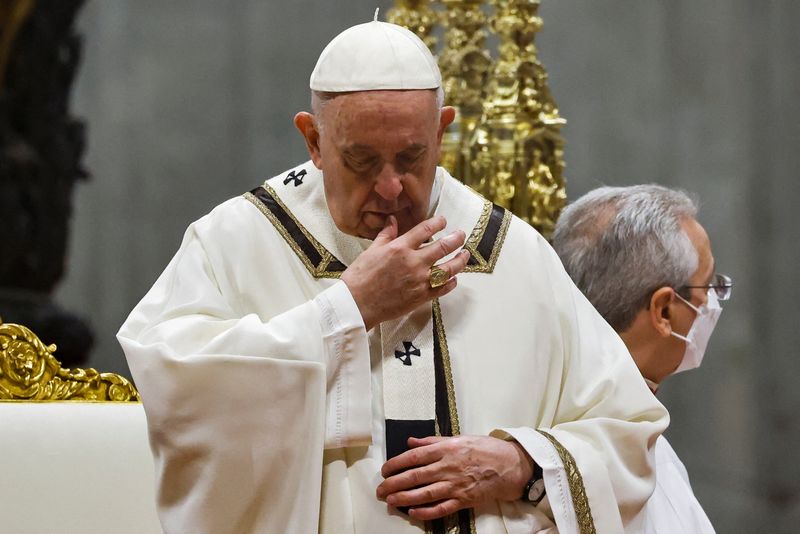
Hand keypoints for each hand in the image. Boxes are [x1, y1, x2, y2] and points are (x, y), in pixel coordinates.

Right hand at [341, 215, 469, 330]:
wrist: (356, 303)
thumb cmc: (360, 277)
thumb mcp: (372, 250)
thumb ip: (386, 234)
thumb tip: (392, 220)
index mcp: (400, 248)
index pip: (425, 230)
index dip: (438, 223)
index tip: (443, 221)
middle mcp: (413, 262)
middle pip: (443, 247)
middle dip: (456, 239)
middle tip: (461, 235)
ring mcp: (420, 281)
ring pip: (448, 269)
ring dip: (460, 260)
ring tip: (465, 255)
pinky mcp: (421, 297)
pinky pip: (442, 289)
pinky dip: (451, 283)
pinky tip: (454, 279)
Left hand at [376, 435, 533, 520]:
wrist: (512, 465)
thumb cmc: (486, 449)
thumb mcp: (459, 438)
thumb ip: (433, 441)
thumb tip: (412, 442)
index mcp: (447, 449)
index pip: (415, 456)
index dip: (396, 463)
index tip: (384, 469)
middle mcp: (449, 467)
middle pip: (415, 476)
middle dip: (394, 483)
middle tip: (380, 489)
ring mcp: (456, 485)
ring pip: (425, 493)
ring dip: (405, 498)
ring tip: (390, 501)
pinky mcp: (464, 500)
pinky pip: (442, 508)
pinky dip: (426, 512)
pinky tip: (413, 513)